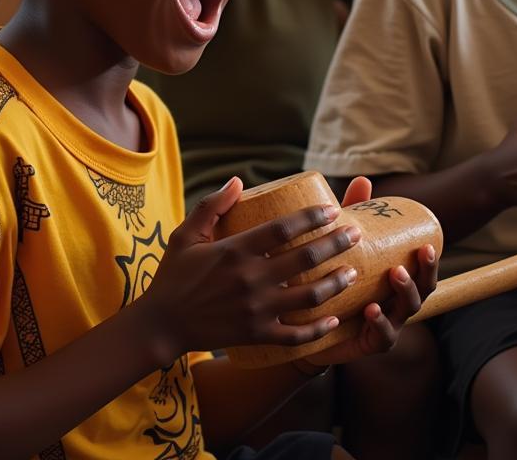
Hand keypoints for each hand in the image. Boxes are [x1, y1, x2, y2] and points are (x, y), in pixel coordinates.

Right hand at [139, 177, 360, 361]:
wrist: (161, 325)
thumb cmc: (173, 275)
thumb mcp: (185, 235)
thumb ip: (212, 206)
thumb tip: (238, 180)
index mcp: (235, 251)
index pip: (283, 229)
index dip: (312, 217)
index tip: (333, 209)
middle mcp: (250, 279)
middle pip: (304, 259)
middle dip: (336, 244)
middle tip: (355, 234)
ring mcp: (256, 310)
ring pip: (308, 297)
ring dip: (335, 283)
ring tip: (353, 271)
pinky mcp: (256, 335)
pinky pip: (295, 335)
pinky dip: (318, 330)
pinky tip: (335, 319)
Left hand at [302, 177, 437, 367]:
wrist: (303, 325)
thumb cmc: (330, 278)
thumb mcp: (343, 246)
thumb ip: (355, 217)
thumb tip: (363, 179)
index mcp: (395, 283)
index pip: (423, 274)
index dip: (430, 263)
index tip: (427, 245)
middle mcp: (395, 305)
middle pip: (423, 293)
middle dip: (425, 274)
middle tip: (418, 256)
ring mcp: (384, 326)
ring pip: (404, 313)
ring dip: (405, 293)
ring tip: (396, 275)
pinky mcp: (367, 344)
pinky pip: (381, 337)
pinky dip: (380, 324)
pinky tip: (371, 310)